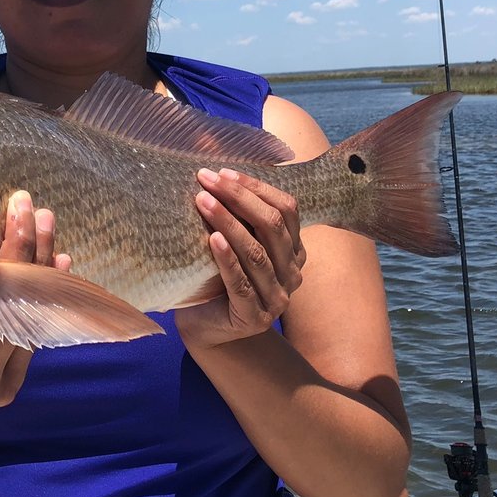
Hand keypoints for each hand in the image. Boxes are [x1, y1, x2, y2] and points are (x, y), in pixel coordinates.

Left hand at [175, 168, 305, 350]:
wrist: (207, 327)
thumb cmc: (217, 277)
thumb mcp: (234, 242)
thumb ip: (239, 215)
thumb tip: (218, 169)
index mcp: (294, 251)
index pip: (286, 209)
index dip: (256, 187)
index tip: (222, 172)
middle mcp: (292, 273)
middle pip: (272, 226)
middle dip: (238, 198)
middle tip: (206, 179)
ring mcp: (277, 298)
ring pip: (256, 252)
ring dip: (227, 221)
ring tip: (201, 200)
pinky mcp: (253, 317)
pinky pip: (240, 282)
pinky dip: (226, 258)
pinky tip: (211, 238)